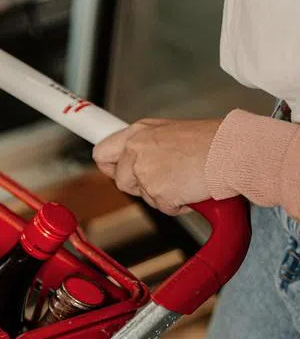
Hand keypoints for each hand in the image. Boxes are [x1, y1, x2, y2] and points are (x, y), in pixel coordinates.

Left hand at [92, 118, 222, 214]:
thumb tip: (138, 157)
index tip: (116, 171)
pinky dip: (178, 204)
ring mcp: (145, 171)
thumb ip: (150, 144)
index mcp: (139, 132)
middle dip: (140, 186)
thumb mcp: (173, 131)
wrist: (236, 151)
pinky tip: (192, 189)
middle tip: (166, 178)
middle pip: (120, 180)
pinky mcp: (158, 191)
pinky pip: (163, 207)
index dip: (110, 167)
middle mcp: (136, 149)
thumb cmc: (214, 141)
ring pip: (143, 196)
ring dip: (162, 195)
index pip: (102, 152)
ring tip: (185, 179)